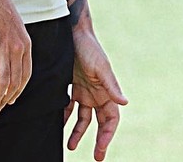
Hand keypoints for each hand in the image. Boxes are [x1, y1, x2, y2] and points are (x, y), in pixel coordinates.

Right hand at [0, 0, 32, 116]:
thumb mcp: (15, 28)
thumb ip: (16, 44)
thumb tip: (12, 58)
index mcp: (25, 44)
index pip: (25, 76)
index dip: (18, 92)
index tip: (11, 101)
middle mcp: (17, 49)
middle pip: (14, 83)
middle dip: (5, 101)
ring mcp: (3, 49)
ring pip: (2, 83)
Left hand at [65, 25, 127, 159]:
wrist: (72, 34)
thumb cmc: (89, 49)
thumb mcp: (101, 67)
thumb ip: (112, 86)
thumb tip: (125, 102)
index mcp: (107, 91)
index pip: (111, 119)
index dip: (108, 135)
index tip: (101, 149)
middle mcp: (97, 94)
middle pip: (99, 122)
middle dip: (98, 140)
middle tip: (96, 156)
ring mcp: (84, 91)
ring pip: (82, 118)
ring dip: (77, 132)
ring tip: (70, 146)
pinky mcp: (71, 86)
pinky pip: (68, 107)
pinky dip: (64, 117)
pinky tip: (57, 124)